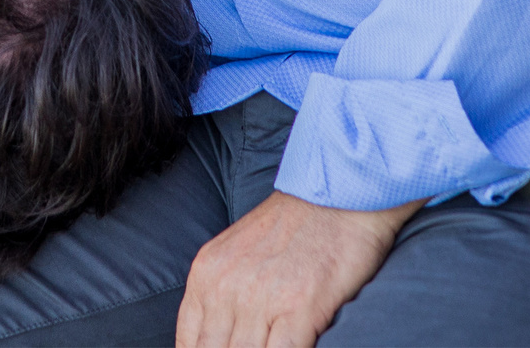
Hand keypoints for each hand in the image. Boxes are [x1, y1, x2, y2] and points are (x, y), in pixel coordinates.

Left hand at [176, 192, 419, 347]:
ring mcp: (262, 300)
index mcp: (206, 274)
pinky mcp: (301, 309)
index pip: (188, 342)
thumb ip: (219, 296)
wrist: (340, 196)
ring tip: (268, 347)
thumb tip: (213, 342)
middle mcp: (227, 288)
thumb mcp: (236, 253)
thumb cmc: (294, 226)